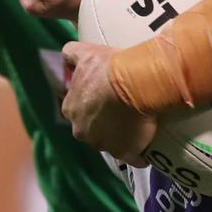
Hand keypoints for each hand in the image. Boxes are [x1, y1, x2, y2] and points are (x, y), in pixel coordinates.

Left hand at [61, 41, 155, 166]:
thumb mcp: (86, 53)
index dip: (92, 103)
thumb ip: (71, 53)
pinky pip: (132, 158)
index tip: (105, 96)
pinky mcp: (125, 153)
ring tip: (136, 125)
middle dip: (103, 124)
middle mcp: (82, 131)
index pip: (78, 109)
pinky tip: (145, 149)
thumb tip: (65, 56)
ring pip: (110, 144)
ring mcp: (103, 145)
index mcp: (71, 109)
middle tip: (121, 110)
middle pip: (92, 130)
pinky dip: (138, 155)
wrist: (137, 84)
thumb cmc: (109, 69)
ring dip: (120, 137)